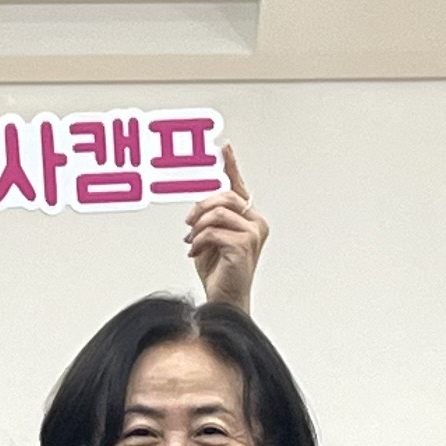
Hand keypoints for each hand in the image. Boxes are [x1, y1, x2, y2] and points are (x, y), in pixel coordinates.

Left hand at [182, 147, 266, 309]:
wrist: (224, 298)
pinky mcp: (244, 246)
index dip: (231, 166)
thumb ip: (208, 217)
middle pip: (225, 197)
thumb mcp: (209, 237)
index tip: (224, 147)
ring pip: (217, 213)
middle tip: (189, 222)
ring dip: (198, 227)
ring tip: (193, 242)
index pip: (239, 187)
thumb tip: (198, 200)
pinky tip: (195, 252)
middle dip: (201, 207)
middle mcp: (257, 223)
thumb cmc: (218, 271)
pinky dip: (199, 241)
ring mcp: (253, 234)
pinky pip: (213, 231)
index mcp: (250, 218)